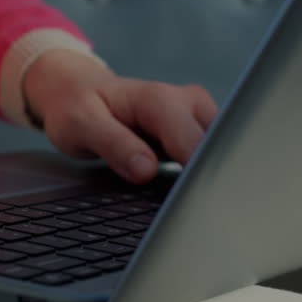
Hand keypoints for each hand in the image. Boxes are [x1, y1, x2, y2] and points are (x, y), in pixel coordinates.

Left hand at [23, 50, 218, 183]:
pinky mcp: (199, 128)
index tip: (192, 202)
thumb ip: (115, 146)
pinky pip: (214, 153)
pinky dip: (206, 173)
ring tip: (192, 202)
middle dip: (210, 178)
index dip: (197, 174)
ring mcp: (197, 114)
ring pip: (221, 150)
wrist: (80, 90)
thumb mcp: (82, 125)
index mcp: (159, 99)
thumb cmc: (80, 107)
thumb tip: (147, 170)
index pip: (193, 142)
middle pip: (217, 146)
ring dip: (211, 176)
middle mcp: (187, 101)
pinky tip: (192, 191)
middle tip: (194, 210)